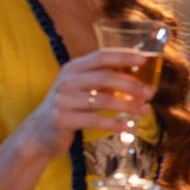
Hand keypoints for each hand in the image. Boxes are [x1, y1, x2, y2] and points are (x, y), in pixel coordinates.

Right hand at [21, 48, 155, 157]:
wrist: (39, 132)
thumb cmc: (68, 108)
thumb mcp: (80, 88)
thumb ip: (101, 80)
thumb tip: (138, 79)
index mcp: (73, 68)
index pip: (101, 56)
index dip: (123, 56)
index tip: (145, 59)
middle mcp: (67, 81)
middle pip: (105, 77)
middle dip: (131, 85)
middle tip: (150, 93)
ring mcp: (63, 100)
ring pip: (103, 100)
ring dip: (128, 106)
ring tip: (144, 111)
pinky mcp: (63, 120)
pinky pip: (95, 121)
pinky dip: (114, 124)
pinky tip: (128, 127)